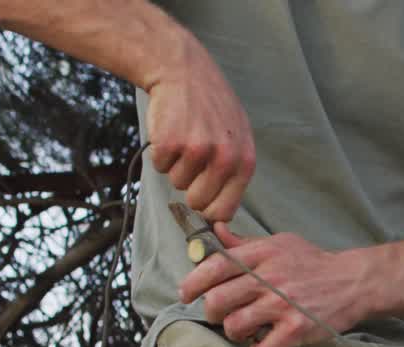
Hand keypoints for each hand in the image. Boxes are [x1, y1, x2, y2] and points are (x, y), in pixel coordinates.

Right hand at [145, 43, 254, 221]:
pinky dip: (159, 153)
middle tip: (192, 157)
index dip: (209, 209)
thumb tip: (221, 220)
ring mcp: (197, 150)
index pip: (225, 210)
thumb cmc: (211, 108)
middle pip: (198, 202)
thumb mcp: (237, 139)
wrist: (183, 70)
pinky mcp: (170, 143)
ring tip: (184, 136)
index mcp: (245, 162)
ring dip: (175, 165)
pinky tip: (170, 131)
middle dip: (190, 186)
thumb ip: (233, 174)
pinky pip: (158, 166)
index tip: (201, 200)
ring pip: (176, 183)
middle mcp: (225, 158)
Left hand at [178, 224, 375, 346]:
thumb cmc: (314, 263)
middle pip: (217, 300)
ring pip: (235, 326)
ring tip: (246, 329)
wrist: (354, 281)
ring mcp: (282, 305)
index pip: (215, 266)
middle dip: (212, 312)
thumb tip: (215, 232)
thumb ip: (245, 244)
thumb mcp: (280, 243)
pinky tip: (265, 344)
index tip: (186, 293)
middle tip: (221, 314)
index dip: (193, 282)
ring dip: (235, 332)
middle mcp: (269, 278)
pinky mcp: (296, 329)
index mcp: (262, 255)